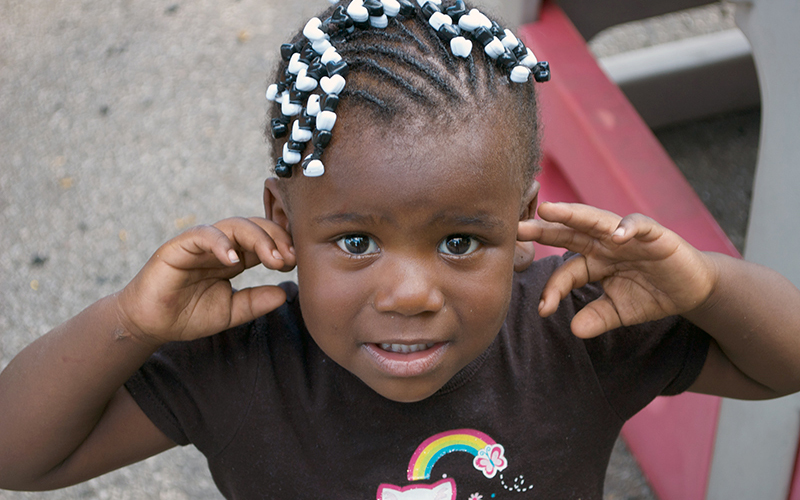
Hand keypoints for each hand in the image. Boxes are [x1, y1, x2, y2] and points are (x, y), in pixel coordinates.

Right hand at [116, 217, 295, 345]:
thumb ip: (256, 302)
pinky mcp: (179, 246)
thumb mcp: (231, 312)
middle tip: (288, 258)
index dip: (282, 247)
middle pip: (254, 227)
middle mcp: (220, 246)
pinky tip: (233, 259)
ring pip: (234, 225)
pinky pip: (203, 234)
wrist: (150, 325)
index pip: (264, 241)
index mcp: (234, 259)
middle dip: (276, 238)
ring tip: (271, 258)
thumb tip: (284, 294)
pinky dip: (220, 242)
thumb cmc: (188, 316)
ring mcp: (200, 244)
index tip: (295, 263)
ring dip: (257, 238)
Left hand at [519, 202, 717, 337]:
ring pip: (596, 220)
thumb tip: (575, 330)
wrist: (692, 289)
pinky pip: (639, 226)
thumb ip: (597, 318)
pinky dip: (628, 228)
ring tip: (550, 210)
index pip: (566, 271)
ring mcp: (627, 236)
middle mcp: (605, 244)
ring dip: (572, 214)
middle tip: (518, 227)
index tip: (543, 309)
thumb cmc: (651, 295)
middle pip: (570, 232)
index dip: (553, 288)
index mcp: (594, 261)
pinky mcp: (655, 235)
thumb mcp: (620, 312)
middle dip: (544, 229)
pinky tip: (617, 235)